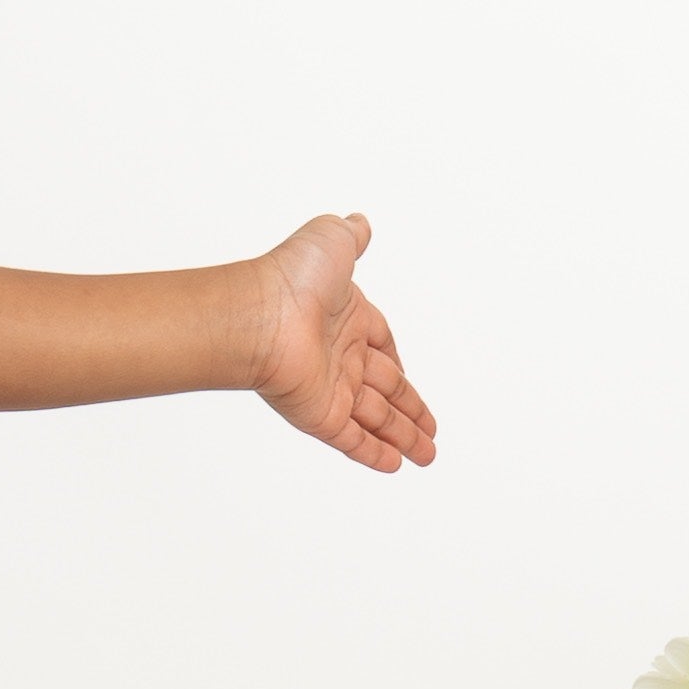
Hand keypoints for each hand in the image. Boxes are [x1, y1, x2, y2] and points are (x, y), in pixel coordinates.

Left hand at [249, 212, 435, 473]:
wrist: (257, 315)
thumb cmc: (290, 277)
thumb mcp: (331, 241)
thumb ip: (349, 237)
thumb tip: (358, 223)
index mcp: (347, 319)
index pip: (382, 347)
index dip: (399, 364)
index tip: (410, 378)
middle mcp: (339, 356)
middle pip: (385, 390)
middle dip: (410, 412)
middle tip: (431, 432)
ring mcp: (329, 387)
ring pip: (375, 419)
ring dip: (402, 437)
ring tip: (427, 455)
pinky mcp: (318, 414)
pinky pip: (352, 439)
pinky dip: (374, 453)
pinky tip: (395, 464)